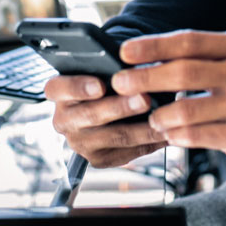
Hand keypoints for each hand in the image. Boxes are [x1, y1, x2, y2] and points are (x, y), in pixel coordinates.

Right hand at [42, 74, 167, 167]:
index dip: (78, 87)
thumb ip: (112, 66)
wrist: (108, 103)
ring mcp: (80, 143)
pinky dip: (150, 142)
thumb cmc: (107, 77)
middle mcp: (63, 120)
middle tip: (145, 98)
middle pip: (90, 115)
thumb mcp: (102, 66)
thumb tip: (135, 66)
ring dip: (142, 128)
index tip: (100, 85)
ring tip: (164, 118)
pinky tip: (167, 132)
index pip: (58, 88)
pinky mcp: (98, 159)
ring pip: (114, 137)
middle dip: (120, 107)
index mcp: (59, 91)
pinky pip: (128, 153)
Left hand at [112, 30, 225, 169]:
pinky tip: (170, 132)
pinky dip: (176, 134)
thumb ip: (208, 56)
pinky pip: (195, 135)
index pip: (190, 41)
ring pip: (185, 109)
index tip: (125, 51)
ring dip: (159, 114)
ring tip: (152, 116)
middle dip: (145, 77)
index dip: (153, 45)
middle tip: (120, 83)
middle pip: (183, 73)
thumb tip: (151, 56)